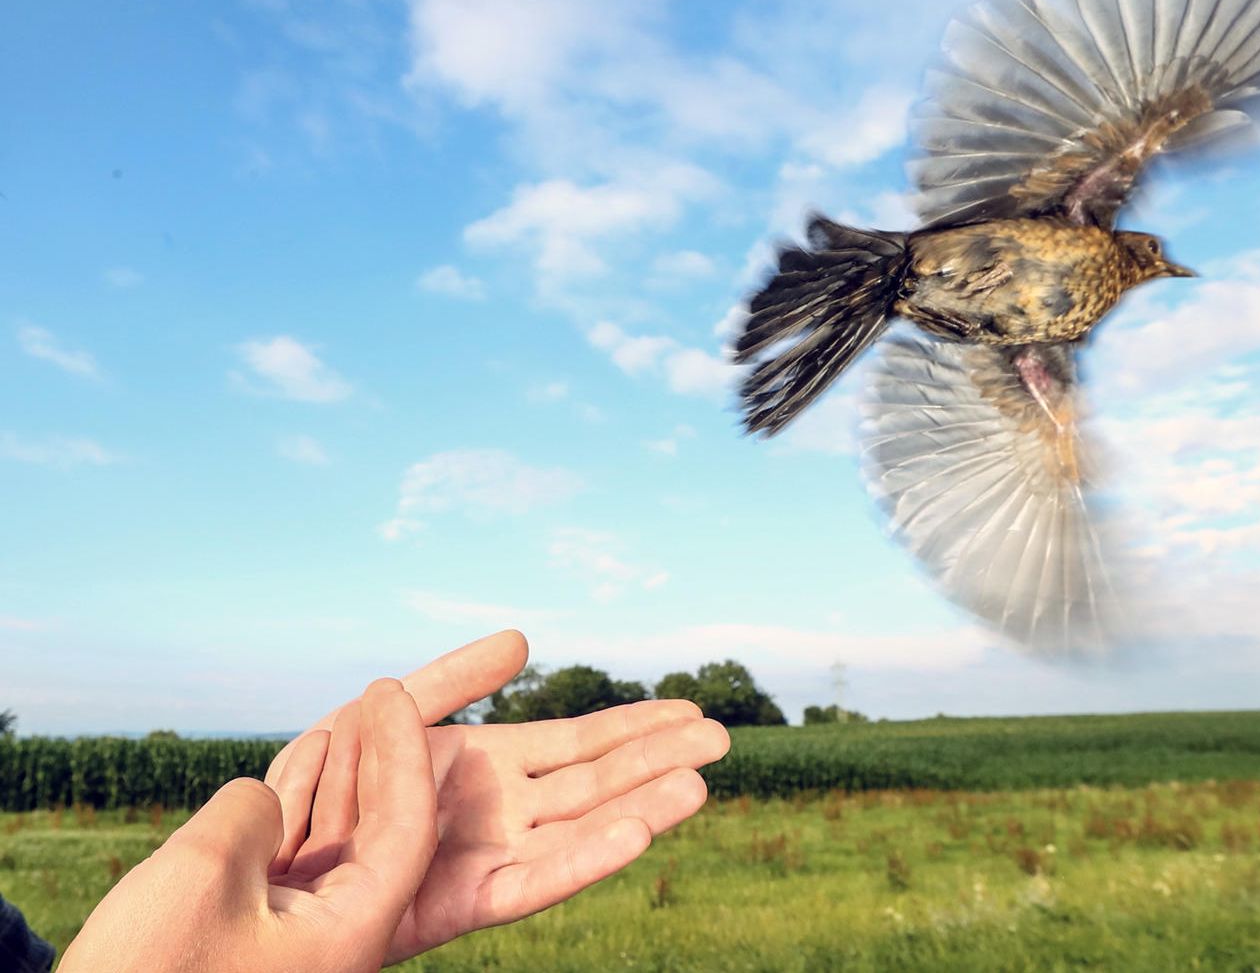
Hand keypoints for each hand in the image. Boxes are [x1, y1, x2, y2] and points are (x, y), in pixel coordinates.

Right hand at [61, 680, 437, 972]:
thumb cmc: (148, 971)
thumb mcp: (203, 871)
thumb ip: (251, 813)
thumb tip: (264, 801)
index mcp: (352, 932)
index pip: (406, 826)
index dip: (403, 751)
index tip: (389, 693)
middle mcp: (339, 935)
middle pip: (382, 830)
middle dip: (386, 758)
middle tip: (384, 693)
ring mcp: (300, 936)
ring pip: (338, 839)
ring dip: (344, 774)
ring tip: (352, 710)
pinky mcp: (261, 935)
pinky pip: (296, 857)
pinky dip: (299, 804)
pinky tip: (305, 755)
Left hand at [266, 633, 730, 962]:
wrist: (251, 867)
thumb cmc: (307, 793)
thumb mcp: (384, 715)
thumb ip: (452, 679)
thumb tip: (528, 639)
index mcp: (482, 771)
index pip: (577, 746)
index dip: (633, 727)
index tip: (688, 706)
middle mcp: (494, 817)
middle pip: (595, 785)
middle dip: (657, 761)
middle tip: (723, 737)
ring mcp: (481, 860)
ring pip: (579, 830)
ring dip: (642, 805)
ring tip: (703, 782)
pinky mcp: (458, 905)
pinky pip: (533, 883)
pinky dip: (587, 859)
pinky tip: (637, 833)